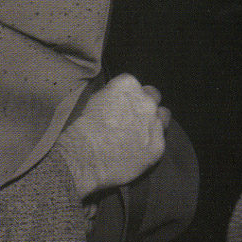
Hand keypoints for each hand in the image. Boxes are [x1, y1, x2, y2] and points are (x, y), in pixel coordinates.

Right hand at [57, 73, 168, 198]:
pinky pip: (160, 140)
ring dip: (152, 120)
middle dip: (141, 104)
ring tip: (137, 133)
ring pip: (162, 115)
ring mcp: (154, 123)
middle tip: (127, 118)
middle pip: (151, 95)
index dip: (122, 94)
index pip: (130, 82)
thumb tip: (111, 101)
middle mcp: (145, 100)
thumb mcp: (89, 101)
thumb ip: (107, 97)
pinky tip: (136, 150)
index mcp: (126, 85)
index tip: (114, 104)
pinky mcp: (158, 146)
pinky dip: (150, 143)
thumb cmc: (78, 129)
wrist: (82, 158)